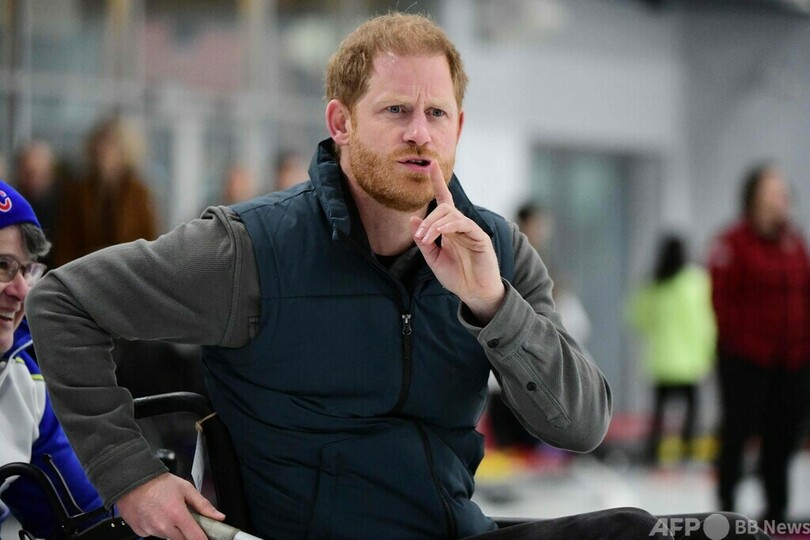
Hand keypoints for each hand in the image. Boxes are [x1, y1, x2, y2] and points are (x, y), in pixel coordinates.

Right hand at [117, 472, 224, 539]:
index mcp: (178, 515)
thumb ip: (203, 505)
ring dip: (171, 529)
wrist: (132, 480)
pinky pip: (153, 534)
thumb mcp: (186, 488)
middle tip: (184, 517)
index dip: (204, 539)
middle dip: (186, 531)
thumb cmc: (158, 482)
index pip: (196, 538)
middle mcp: (164, 526)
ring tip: (167, 511)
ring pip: (168, 537)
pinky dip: (157, 527)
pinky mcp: (140, 532)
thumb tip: (218, 516)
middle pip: (183, 539)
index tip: (207, 537)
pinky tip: (155, 514)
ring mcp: (151, 531)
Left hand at [410, 162, 504, 323]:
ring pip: (451, 215)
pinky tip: (439, 234)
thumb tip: (413, 218)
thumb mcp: (433, 258)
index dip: (438, 182)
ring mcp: (471, 230)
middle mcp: (460, 226)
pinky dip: (448, 227)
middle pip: (444, 207)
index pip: (444, 200)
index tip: (431, 164)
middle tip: (420, 236)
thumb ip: (423, 240)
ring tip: (426, 239)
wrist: (474, 293)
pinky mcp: (479, 237)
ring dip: (434, 225)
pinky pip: (462, 224)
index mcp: (449, 229)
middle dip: (428, 219)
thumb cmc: (457, 276)